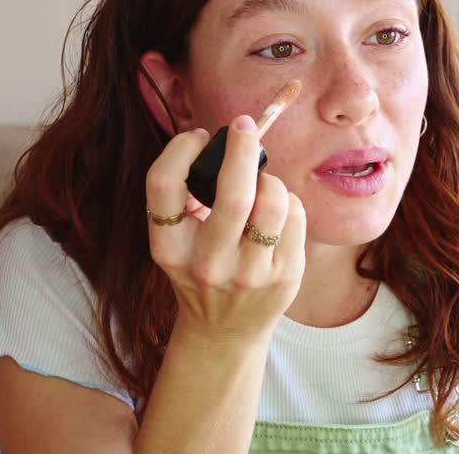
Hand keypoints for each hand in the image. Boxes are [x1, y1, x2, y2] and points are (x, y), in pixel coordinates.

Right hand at [145, 114, 306, 345]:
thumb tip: (222, 140)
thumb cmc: (200, 267)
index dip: (180, 149)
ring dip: (269, 180)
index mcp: (169, 250)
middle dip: (242, 148)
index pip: (163, 186)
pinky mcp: (285, 277)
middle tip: (243, 127)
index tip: (199, 135)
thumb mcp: (178, 241)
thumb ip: (188, 196)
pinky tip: (276, 212)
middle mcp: (207, 265)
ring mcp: (250, 275)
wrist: (224, 332)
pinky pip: (295, 214)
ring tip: (261, 185)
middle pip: (234, 194)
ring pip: (273, 201)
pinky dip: (287, 200)